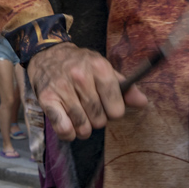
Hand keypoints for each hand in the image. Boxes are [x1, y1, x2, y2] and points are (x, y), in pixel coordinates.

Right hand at [27, 43, 146, 140]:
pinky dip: (68, 133)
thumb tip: (142, 102)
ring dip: (83, 128)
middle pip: (100, 120)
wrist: (47, 54)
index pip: (116, 109)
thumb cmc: (80, 65)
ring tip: (79, 115)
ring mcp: (62, 88)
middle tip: (90, 108)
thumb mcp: (103, 69)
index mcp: (99, 67)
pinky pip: (64, 129)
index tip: (107, 105)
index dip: (114, 111)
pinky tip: (68, 123)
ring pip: (83, 127)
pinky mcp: (46, 98)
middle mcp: (80, 76)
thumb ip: (124, 87)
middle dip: (97, 119)